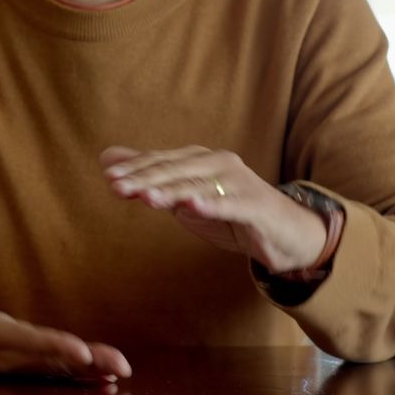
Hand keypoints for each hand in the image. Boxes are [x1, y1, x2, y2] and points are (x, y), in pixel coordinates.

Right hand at [0, 235, 131, 381]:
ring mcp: (15, 364)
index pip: (24, 340)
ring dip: (91, 372)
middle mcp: (5, 355)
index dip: (53, 346)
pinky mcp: (23, 365)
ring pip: (56, 370)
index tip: (82, 351)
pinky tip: (106, 378)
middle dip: (86, 363)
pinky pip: (55, 373)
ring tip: (121, 370)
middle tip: (119, 365)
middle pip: (49, 361)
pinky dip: (80, 377)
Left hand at [100, 146, 325, 273]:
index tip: (109, 176)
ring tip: (145, 196)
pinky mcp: (255, 206)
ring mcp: (239, 183)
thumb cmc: (230, 213)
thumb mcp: (186, 198)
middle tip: (117, 185)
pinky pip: (229, 204)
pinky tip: (191, 206)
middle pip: (176, 171)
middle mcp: (220, 164)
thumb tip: (108, 159)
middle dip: (145, 178)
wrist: (285, 234)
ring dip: (169, 191)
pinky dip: (210, 204)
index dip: (136, 168)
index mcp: (202, 160)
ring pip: (198, 186)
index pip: (163, 161)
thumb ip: (152, 180)